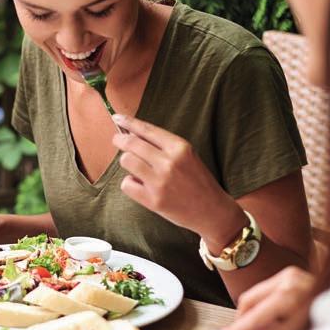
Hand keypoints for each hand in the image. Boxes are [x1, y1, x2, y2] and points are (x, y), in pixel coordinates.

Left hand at [111, 114, 245, 245]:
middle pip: (131, 144)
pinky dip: (131, 184)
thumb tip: (132, 133)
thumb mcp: (187, 156)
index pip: (147, 130)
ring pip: (126, 161)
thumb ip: (163, 145)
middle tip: (117, 140)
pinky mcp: (153, 200)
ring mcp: (160, 181)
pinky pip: (126, 184)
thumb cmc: (197, 181)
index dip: (129, 122)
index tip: (117, 118)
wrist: (212, 211)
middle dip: (120, 140)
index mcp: (180, 148)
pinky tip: (141, 186)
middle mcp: (170, 162)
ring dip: (127, 163)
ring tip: (137, 168)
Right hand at [211, 265, 314, 329]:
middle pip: (249, 301)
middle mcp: (289, 280)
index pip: (255, 316)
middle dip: (244, 322)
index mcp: (292, 295)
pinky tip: (274, 318)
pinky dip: (265, 306)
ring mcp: (289, 274)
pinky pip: (266, 290)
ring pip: (255, 295)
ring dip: (255, 315)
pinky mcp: (290, 273)